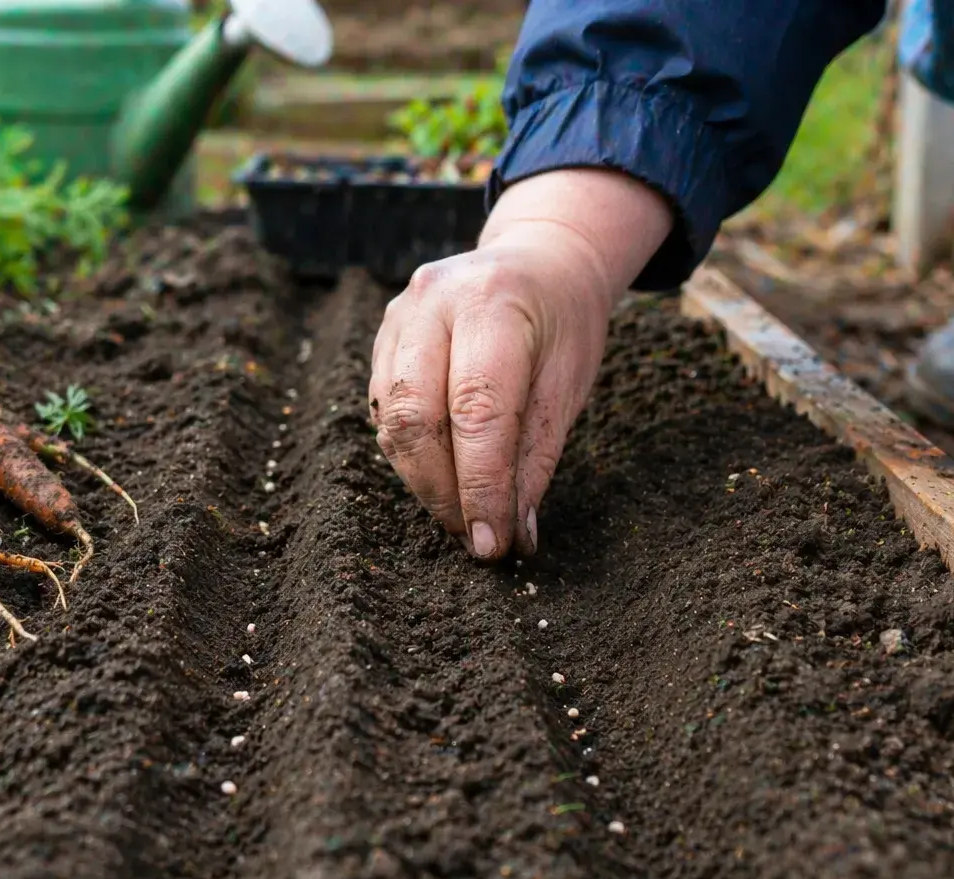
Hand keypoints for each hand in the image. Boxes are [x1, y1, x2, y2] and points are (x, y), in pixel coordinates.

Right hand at [367, 169, 672, 559]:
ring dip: (423, 481)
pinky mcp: (383, 337)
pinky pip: (385, 412)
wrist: (540, 260)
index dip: (481, 486)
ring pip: (392, 421)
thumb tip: (515, 534)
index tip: (492, 542)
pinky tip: (442, 475)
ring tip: (461, 514)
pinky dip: (411, 455)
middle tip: (473, 537)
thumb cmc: (563, 323)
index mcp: (493, 304)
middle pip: (417, 419)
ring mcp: (399, 317)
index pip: (476, 411)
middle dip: (443, 492)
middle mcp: (433, 302)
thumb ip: (536, 458)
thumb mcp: (569, 383)